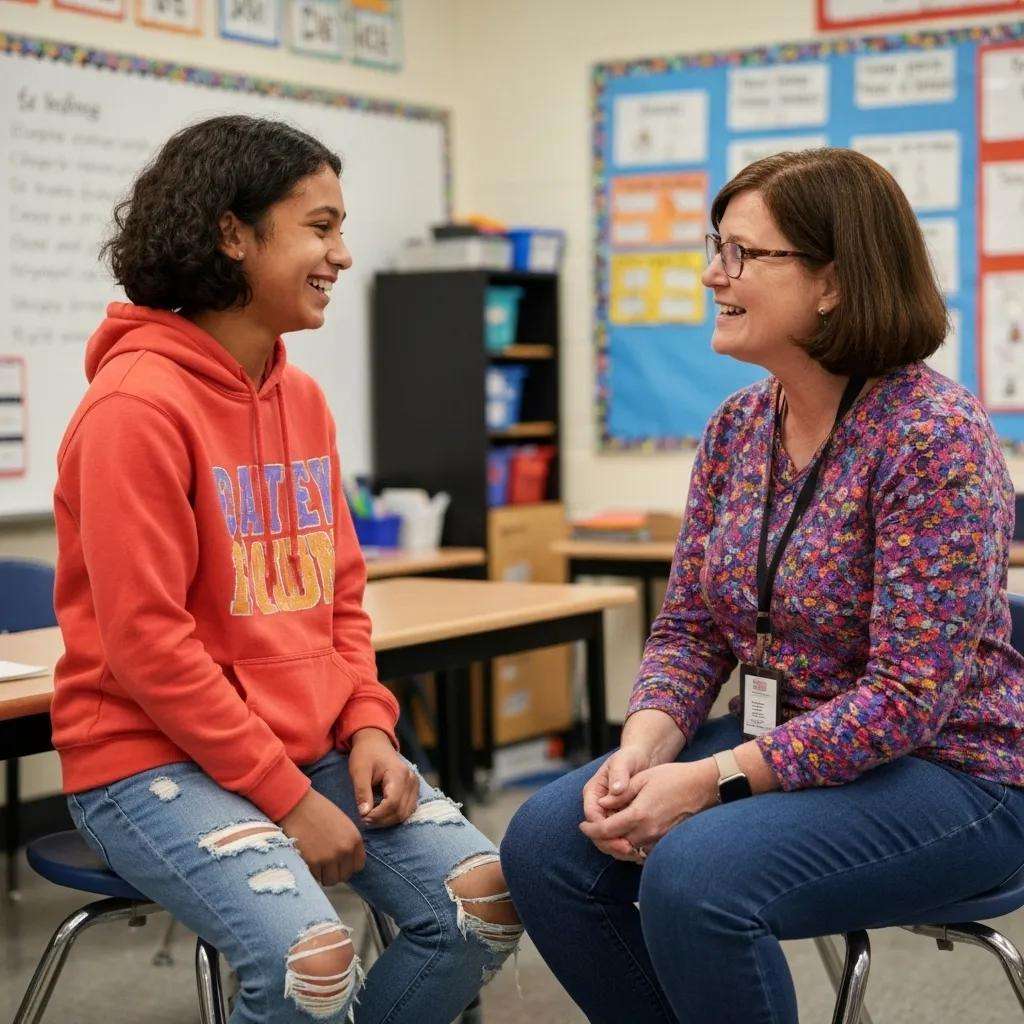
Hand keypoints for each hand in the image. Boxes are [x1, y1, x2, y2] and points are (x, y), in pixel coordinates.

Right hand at [279, 788, 364, 885]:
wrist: (297, 804)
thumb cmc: (318, 810)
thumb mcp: (342, 824)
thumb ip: (348, 842)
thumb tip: (347, 861)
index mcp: (355, 839)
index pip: (358, 865)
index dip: (348, 866)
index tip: (339, 863)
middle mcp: (345, 850)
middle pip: (344, 876)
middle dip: (334, 872)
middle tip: (324, 863)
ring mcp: (329, 858)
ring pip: (329, 880)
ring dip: (322, 875)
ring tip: (315, 862)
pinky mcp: (313, 863)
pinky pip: (315, 877)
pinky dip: (311, 872)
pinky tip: (307, 858)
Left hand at [348, 727, 418, 827]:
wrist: (375, 743)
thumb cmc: (365, 754)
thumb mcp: (358, 771)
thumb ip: (362, 792)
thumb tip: (364, 814)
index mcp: (399, 773)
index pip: (392, 803)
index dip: (377, 815)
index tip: (362, 817)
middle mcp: (411, 780)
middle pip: (400, 811)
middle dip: (381, 820)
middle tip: (364, 819)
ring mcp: (415, 785)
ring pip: (405, 813)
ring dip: (387, 820)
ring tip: (371, 817)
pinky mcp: (414, 789)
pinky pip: (407, 809)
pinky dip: (394, 816)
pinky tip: (380, 813)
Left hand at [579, 758, 718, 859]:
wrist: (703, 787)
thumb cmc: (673, 778)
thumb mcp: (642, 779)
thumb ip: (620, 794)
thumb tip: (602, 804)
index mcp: (639, 814)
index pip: (606, 831)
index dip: (590, 830)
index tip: (582, 826)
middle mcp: (648, 832)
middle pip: (615, 845)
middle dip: (600, 840)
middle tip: (591, 831)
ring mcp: (658, 839)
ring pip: (628, 850)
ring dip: (615, 844)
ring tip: (606, 833)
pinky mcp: (666, 842)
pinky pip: (643, 850)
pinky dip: (630, 846)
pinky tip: (626, 835)